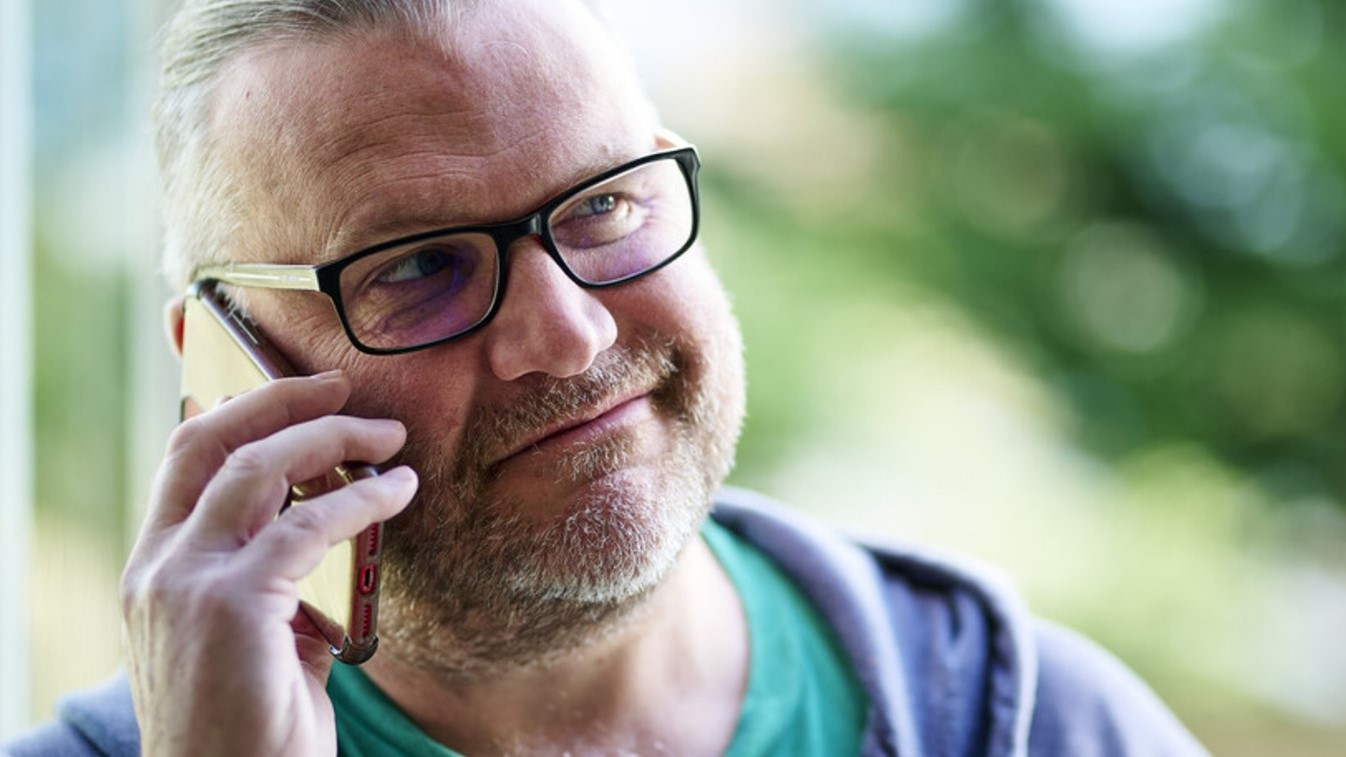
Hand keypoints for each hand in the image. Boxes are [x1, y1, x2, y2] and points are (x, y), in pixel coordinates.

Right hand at [121, 371, 416, 756]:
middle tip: (344, 386)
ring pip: (259, 467)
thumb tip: (323, 536)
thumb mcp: (252, 641)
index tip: (298, 393)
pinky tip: (399, 491)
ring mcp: (185, 583)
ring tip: (389, 436)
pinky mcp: (233, 606)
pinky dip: (362, 498)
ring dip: (333, 437)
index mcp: (154, 569)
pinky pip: (309, 525)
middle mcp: (158, 567)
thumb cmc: (248, 731)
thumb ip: (271, 584)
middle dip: (282, 400)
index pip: (185, 459)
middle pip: (212, 442)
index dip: (240, 411)